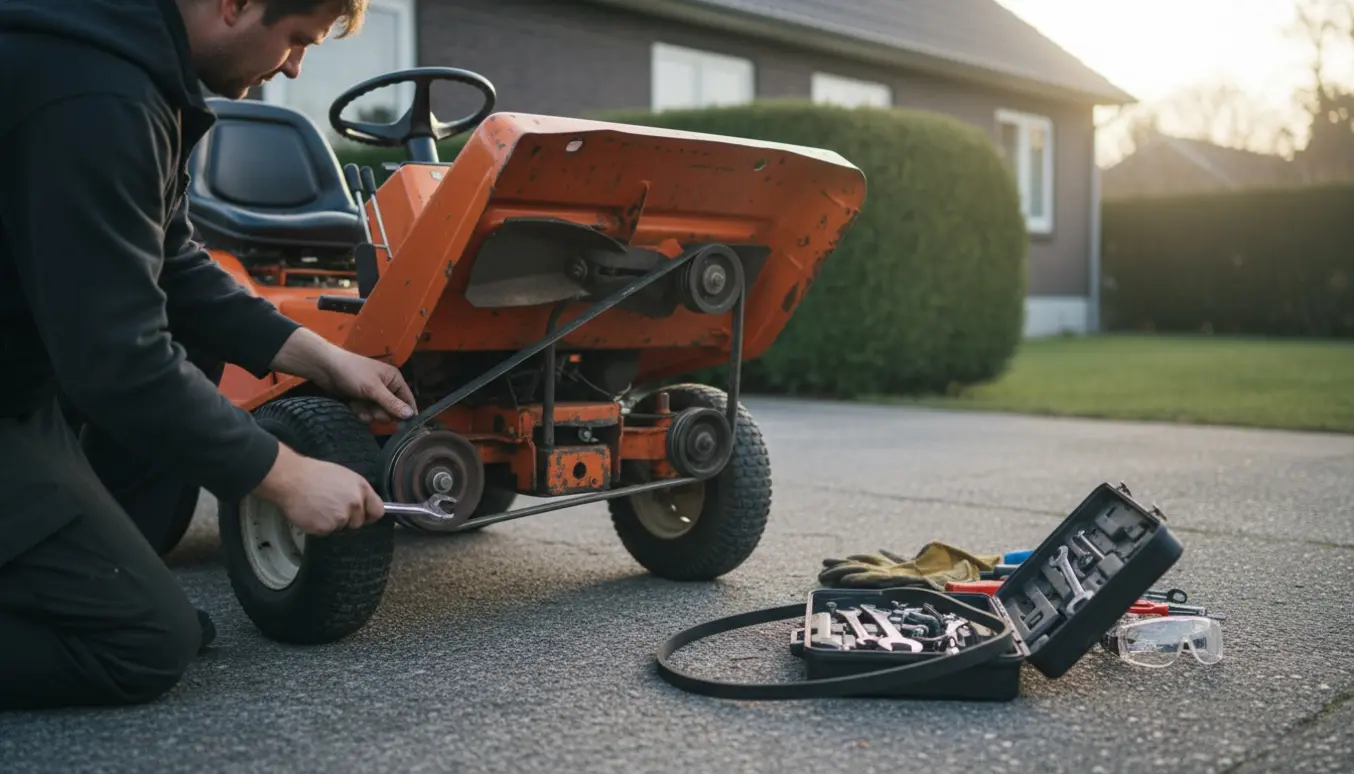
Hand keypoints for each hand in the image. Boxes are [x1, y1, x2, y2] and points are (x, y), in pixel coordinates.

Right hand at [253, 445, 384, 534]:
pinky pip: (326, 532)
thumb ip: (356, 492)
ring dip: (332, 522)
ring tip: (319, 507)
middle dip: (347, 519)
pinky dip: (319, 526)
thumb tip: (363, 505)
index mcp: (361, 488)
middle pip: (358, 522)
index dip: (370, 515)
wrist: (291, 478)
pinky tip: (311, 513)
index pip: (378, 511)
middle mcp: (355, 504)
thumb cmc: (314, 474)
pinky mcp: (326, 528)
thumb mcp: (343, 476)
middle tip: (331, 507)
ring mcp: (341, 517)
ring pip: (341, 528)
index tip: (364, 517)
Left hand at [270, 329, 417, 423]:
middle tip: (373, 409)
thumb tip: (411, 416)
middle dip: (382, 413)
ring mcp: (373, 395)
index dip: (407, 413)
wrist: (325, 368)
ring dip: (368, 413)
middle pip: (393, 411)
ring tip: (358, 404)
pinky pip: (367, 414)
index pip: (408, 400)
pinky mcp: (361, 401)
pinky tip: (352, 404)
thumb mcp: (373, 388)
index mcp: (394, 380)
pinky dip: (359, 411)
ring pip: (378, 415)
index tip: (403, 427)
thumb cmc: (353, 372)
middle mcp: (386, 388)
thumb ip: (392, 403)